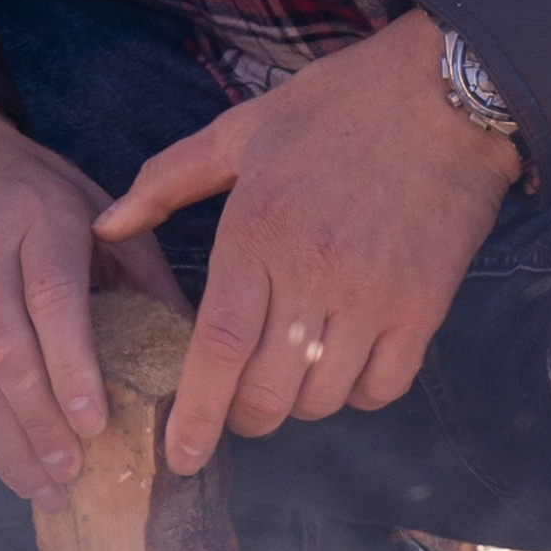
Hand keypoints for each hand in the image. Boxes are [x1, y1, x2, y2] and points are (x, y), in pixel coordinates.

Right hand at [0, 100, 185, 499]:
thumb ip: (140, 270)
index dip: (72, 367)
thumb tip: (197, 344)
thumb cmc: (28, 188)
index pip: (53, 300)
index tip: (95, 424)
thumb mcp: (91, 205)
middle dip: (40, 422)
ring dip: (6, 440)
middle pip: (5, 350)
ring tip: (44, 486)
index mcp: (37, 218)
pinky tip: (5, 458)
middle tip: (74, 473)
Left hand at [95, 10, 518, 474]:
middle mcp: (313, 273)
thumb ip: (165, 182)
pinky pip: (385, 386)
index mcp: (257, 233)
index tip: (180, 457)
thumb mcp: (240, 130)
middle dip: (242, 419)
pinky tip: (345, 370)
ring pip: (323, 397)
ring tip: (289, 380)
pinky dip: (359, 394)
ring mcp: (373, 294)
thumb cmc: (336, 106)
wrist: (446, 93)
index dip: (196, 413)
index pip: (217, 348)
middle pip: (267, 389)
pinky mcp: (425, 305)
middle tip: (235, 412)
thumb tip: (104, 228)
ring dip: (298, 406)